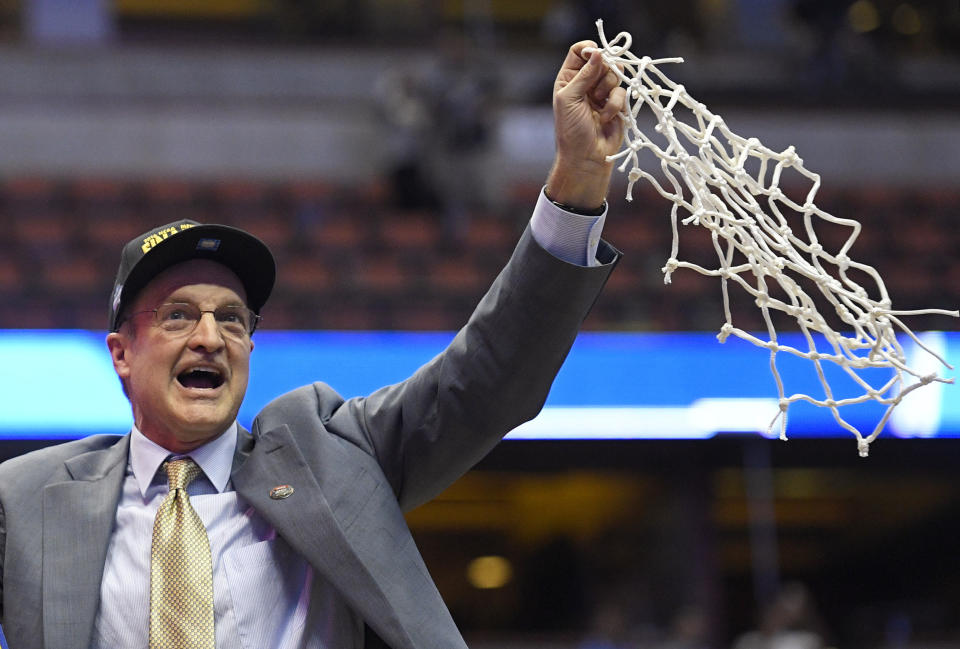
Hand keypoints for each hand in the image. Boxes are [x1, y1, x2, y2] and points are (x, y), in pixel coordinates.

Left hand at [546, 41, 626, 211]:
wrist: (587, 158)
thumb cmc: (572, 131)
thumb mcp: (570, 99)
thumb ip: (583, 74)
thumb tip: (597, 51)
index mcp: (569, 79)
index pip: (579, 52)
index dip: (589, 49)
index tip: (596, 55)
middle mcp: (586, 83)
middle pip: (602, 59)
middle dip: (602, 73)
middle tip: (595, 91)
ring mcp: (602, 93)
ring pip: (615, 74)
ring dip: (608, 89)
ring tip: (599, 106)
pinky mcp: (617, 104)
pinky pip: (623, 92)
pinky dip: (615, 104)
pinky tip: (606, 118)